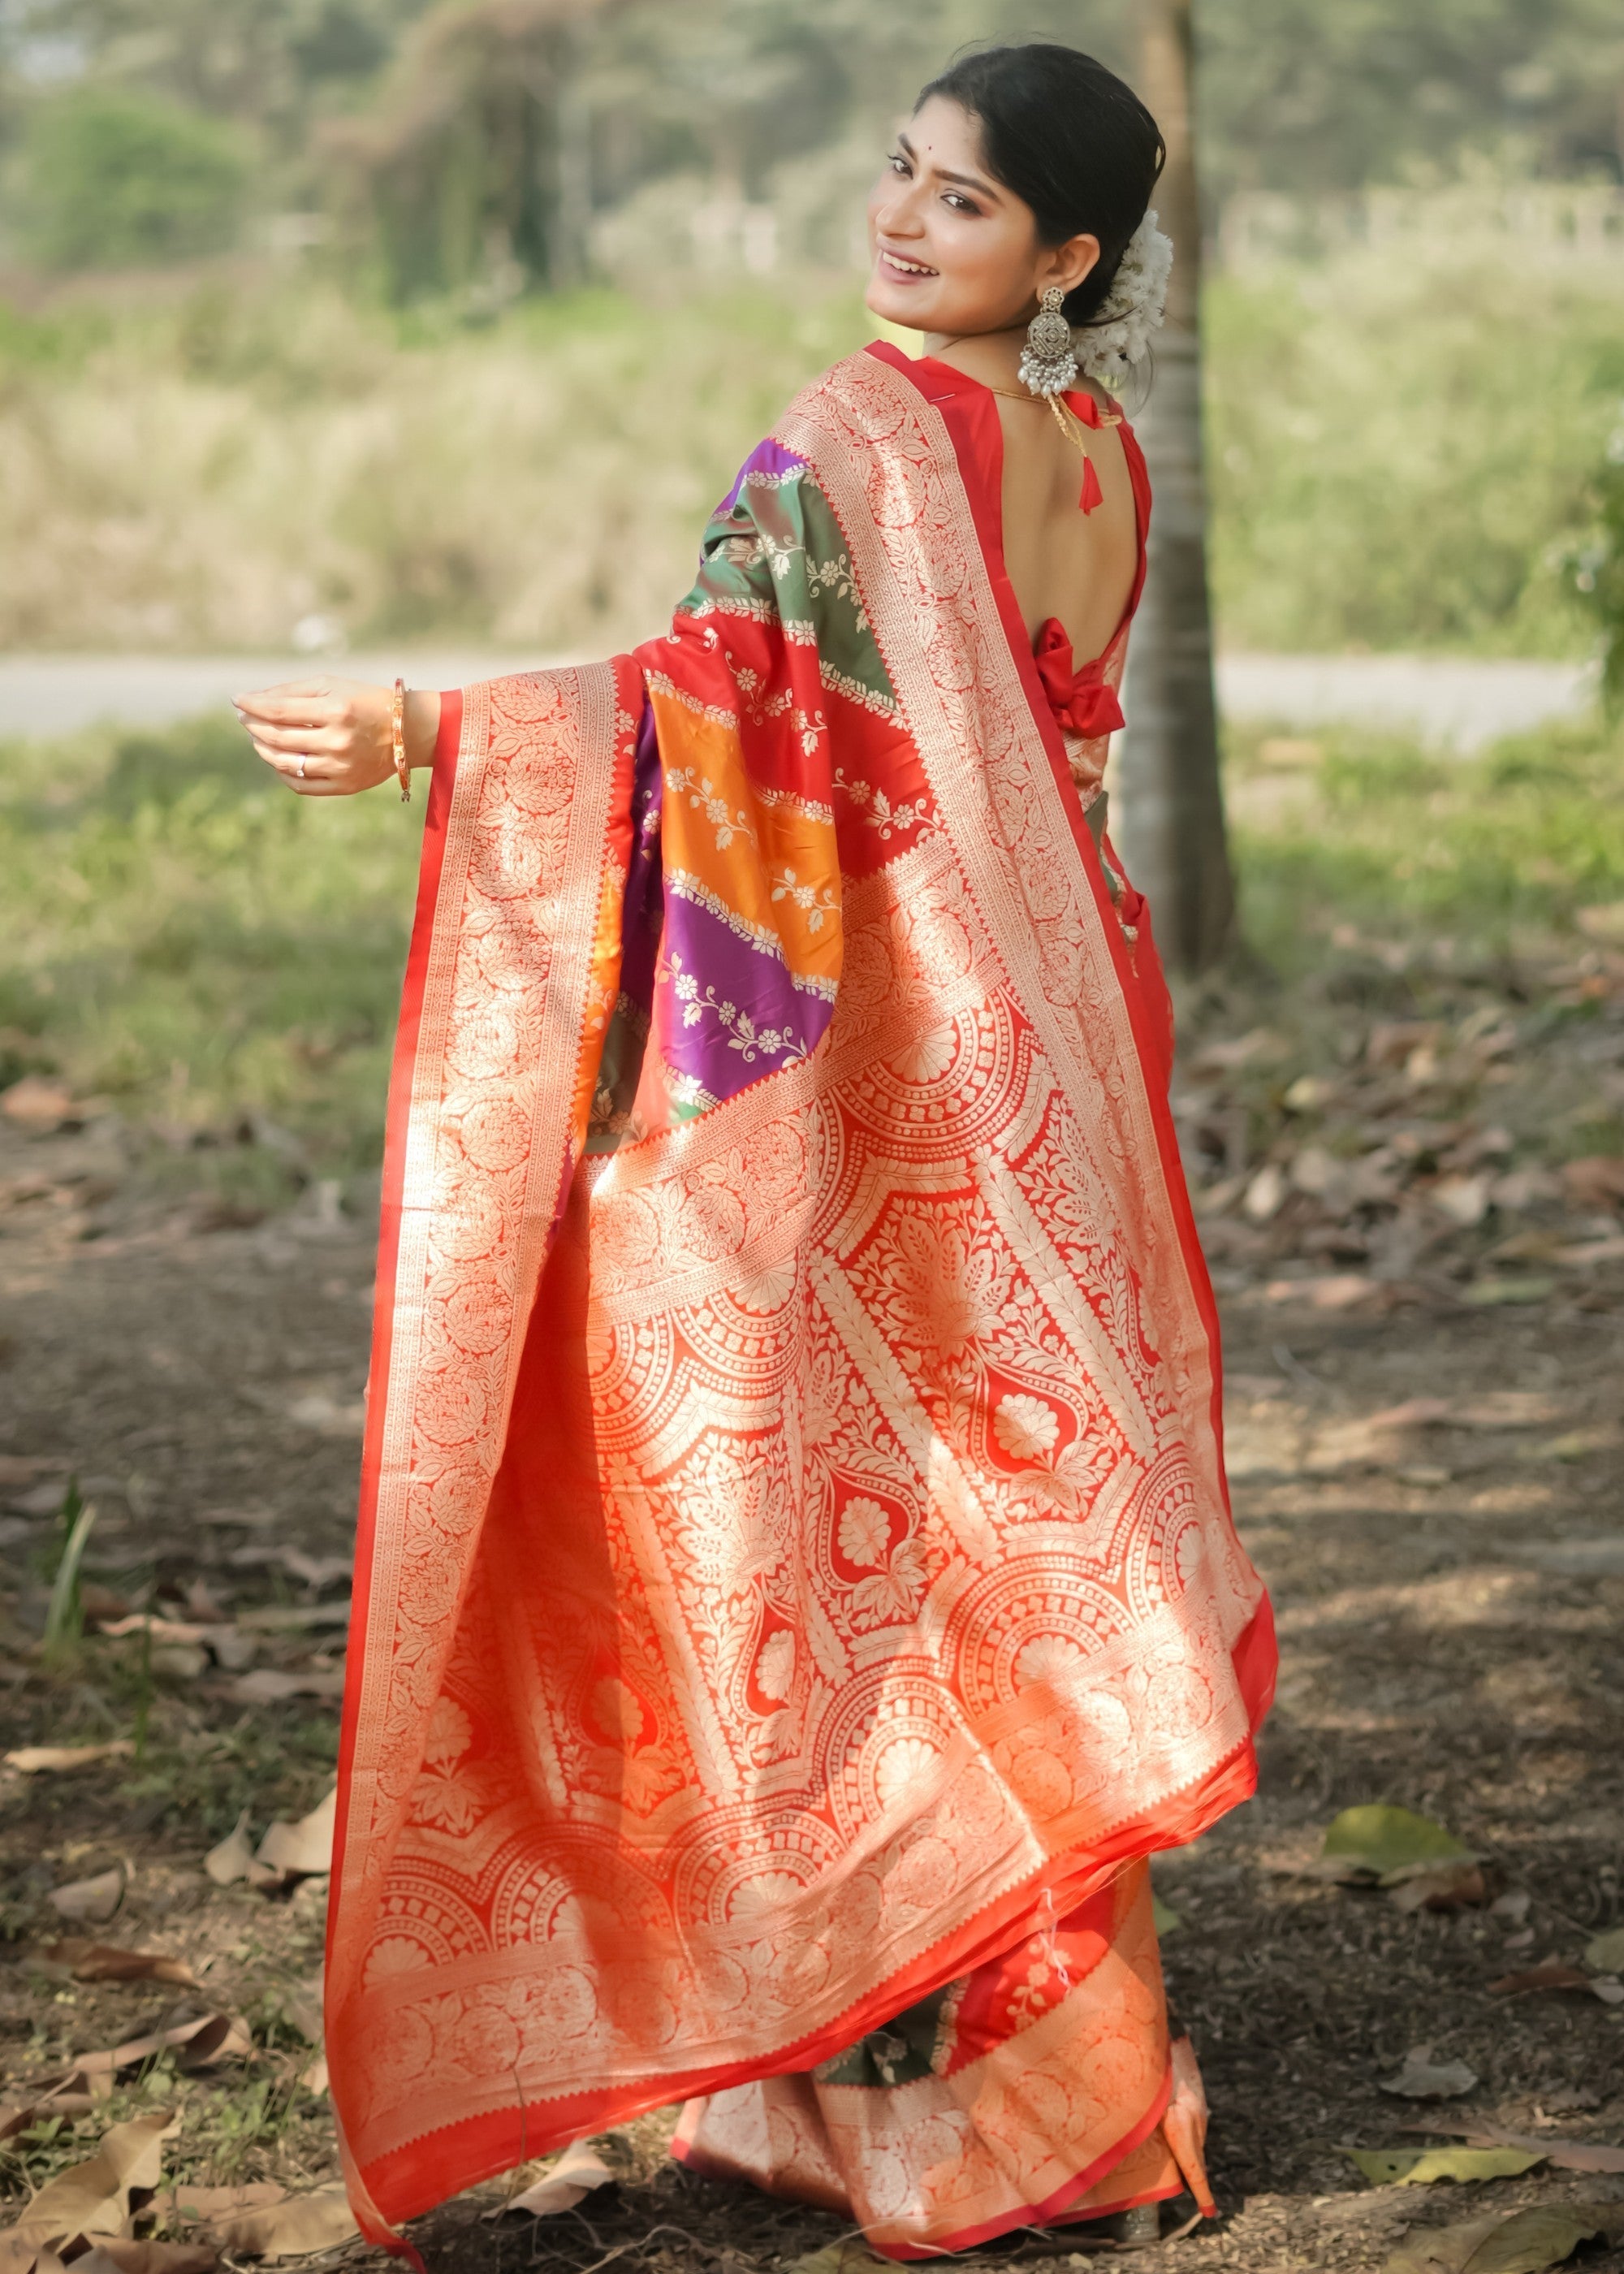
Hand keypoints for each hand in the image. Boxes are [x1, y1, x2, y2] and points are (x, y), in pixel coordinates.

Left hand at [233, 676, 439, 796]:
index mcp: (335, 711)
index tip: (237, 701)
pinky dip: (282, 773)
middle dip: (253, 725)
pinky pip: (301, 785)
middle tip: (245, 717)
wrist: (408, 731)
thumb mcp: (333, 685)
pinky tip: (279, 760)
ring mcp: (340, 767)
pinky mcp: (345, 786)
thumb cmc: (365, 701)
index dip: (252, 706)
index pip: (279, 710)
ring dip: (264, 749)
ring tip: (258, 738)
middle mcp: (337, 741)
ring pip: (285, 763)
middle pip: (278, 737)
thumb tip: (254, 700)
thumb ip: (293, 691)